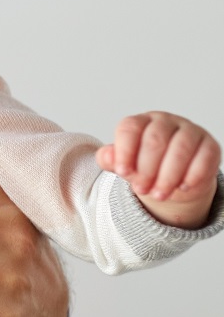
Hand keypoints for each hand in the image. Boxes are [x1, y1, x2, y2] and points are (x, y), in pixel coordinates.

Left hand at [96, 111, 219, 229]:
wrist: (173, 180)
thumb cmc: (145, 167)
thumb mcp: (125, 165)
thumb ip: (112, 160)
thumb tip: (107, 156)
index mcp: (141, 122)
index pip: (130, 128)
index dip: (125, 151)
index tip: (122, 172)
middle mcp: (165, 122)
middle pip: (155, 140)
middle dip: (146, 169)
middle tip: (141, 189)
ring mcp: (190, 131)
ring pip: (180, 149)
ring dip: (168, 176)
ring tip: (159, 195)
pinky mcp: (210, 145)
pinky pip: (204, 157)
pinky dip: (193, 175)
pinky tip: (182, 187)